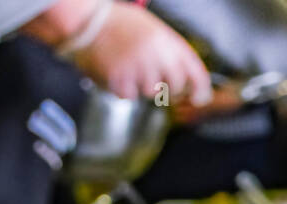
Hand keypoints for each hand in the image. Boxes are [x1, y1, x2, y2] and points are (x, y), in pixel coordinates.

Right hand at [70, 3, 211, 103]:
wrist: (85, 22)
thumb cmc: (118, 24)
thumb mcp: (151, 28)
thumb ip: (170, 50)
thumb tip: (187, 77)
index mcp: (166, 39)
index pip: (194, 70)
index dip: (201, 88)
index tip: (201, 97)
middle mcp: (155, 55)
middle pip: (176, 87)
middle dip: (169, 88)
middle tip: (152, 76)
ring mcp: (138, 69)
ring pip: (151, 92)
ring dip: (141, 84)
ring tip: (127, 64)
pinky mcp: (121, 81)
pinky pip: (130, 96)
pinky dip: (123, 88)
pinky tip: (115, 70)